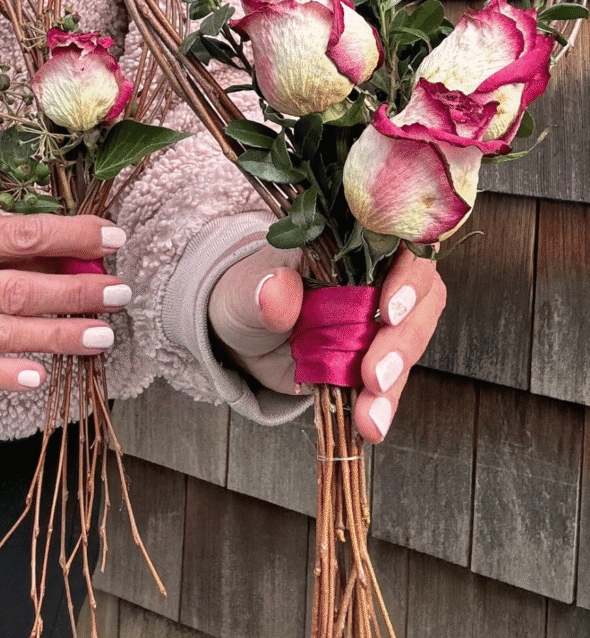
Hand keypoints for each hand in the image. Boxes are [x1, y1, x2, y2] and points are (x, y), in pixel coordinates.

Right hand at [0, 209, 132, 390]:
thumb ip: (17, 242)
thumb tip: (79, 254)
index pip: (23, 235)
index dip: (72, 236)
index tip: (112, 238)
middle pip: (19, 291)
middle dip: (76, 293)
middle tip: (118, 293)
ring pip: (3, 334)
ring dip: (58, 337)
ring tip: (102, 335)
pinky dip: (5, 376)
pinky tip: (41, 378)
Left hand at [208, 242, 445, 441]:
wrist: (242, 335)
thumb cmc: (246, 296)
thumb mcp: (242, 290)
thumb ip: (260, 288)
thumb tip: (277, 288)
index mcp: (350, 237)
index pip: (401, 238)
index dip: (408, 273)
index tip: (389, 310)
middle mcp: (378, 269)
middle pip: (421, 292)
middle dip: (402, 339)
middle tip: (375, 376)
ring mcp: (383, 312)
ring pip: (413, 336)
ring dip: (398, 380)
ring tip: (370, 416)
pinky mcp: (379, 350)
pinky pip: (395, 374)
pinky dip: (386, 402)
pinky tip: (370, 425)